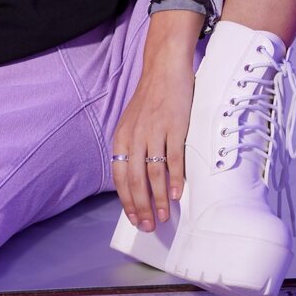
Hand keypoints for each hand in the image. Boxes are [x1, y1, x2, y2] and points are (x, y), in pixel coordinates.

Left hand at [110, 54, 194, 231]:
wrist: (164, 68)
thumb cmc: (151, 99)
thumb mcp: (133, 123)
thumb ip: (133, 147)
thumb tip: (139, 179)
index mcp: (121, 138)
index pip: (120, 177)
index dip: (127, 201)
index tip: (135, 220)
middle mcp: (134, 136)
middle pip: (135, 180)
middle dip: (141, 207)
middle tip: (149, 226)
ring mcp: (154, 131)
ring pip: (153, 173)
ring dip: (158, 198)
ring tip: (164, 216)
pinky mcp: (174, 126)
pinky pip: (173, 157)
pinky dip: (174, 178)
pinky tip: (175, 194)